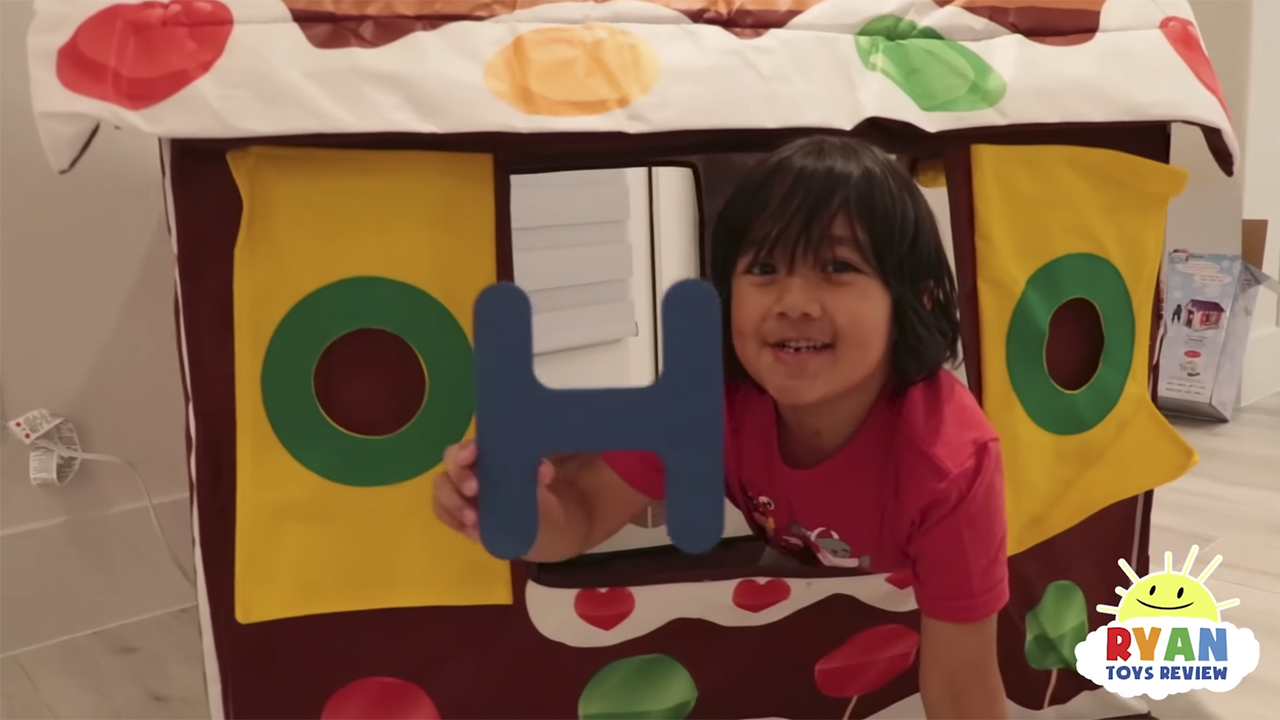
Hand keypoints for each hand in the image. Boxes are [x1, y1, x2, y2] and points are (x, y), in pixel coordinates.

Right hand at [432, 439, 554, 543]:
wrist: (532, 520)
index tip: (471, 456)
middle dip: (460, 477)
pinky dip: (454, 521)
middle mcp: (464, 468)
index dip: (465, 449)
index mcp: (484, 454)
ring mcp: (455, 491)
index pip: (467, 446)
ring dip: (454, 505)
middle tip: (474, 490)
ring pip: (441, 492)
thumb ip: (540, 471)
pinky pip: (444, 514)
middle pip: (450, 466)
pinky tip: (471, 531)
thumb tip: (543, 471)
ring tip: (474, 520)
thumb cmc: (531, 489)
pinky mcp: (453, 513)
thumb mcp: (539, 480)